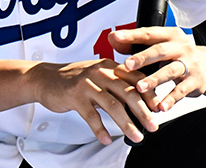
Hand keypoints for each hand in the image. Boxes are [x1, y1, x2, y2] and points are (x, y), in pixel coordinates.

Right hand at [29, 58, 159, 144]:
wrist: (46, 78)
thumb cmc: (75, 79)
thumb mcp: (98, 75)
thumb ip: (117, 85)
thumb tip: (141, 103)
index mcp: (109, 66)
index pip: (136, 78)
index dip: (150, 93)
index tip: (160, 108)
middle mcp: (101, 72)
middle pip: (128, 92)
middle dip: (144, 111)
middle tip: (153, 126)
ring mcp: (87, 84)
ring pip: (112, 105)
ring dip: (126, 124)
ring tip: (136, 136)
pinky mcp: (74, 96)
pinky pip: (91, 116)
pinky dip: (100, 129)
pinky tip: (106, 139)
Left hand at [110, 26, 205, 112]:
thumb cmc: (178, 54)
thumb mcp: (160, 45)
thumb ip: (135, 43)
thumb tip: (113, 38)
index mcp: (169, 35)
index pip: (148, 33)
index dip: (132, 35)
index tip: (116, 37)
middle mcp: (180, 47)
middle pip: (160, 51)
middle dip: (143, 58)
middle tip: (127, 65)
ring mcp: (189, 64)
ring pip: (170, 71)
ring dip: (154, 80)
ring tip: (140, 87)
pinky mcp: (195, 82)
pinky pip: (181, 91)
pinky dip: (170, 99)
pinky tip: (160, 107)